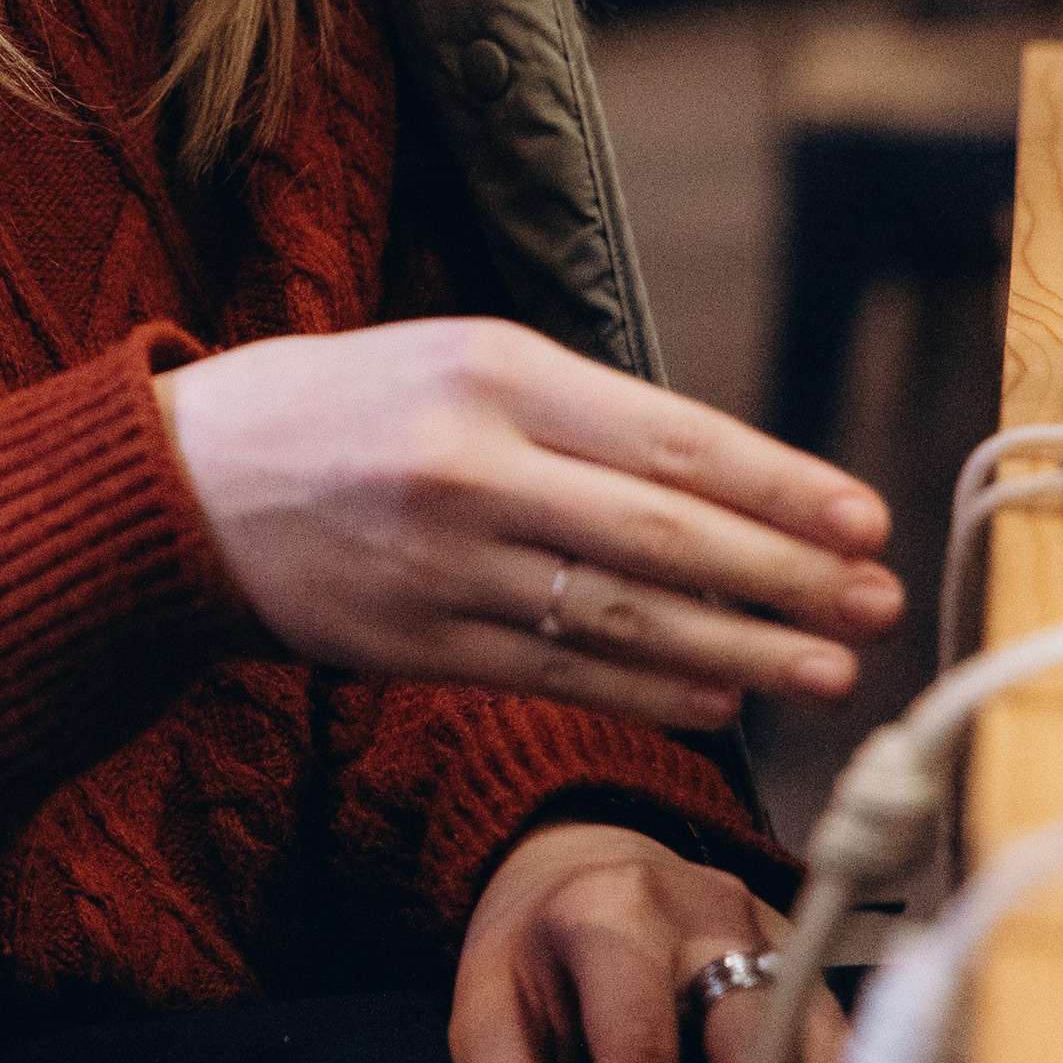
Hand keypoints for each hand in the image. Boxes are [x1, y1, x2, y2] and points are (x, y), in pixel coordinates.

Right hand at [155, 316, 899, 725]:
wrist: (187, 482)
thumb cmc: (346, 409)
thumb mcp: (457, 361)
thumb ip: (579, 416)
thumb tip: (728, 484)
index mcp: (494, 370)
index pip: (672, 437)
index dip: (781, 489)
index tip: (863, 522)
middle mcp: (473, 465)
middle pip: (664, 534)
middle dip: (786, 578)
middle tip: (875, 606)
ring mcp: (444, 563)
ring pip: (621, 618)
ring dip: (738, 651)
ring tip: (826, 670)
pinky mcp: (417, 643)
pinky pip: (557, 675)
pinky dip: (648, 693)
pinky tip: (717, 700)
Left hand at [450, 822, 844, 1062]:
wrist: (588, 861)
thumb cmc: (537, 948)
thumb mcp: (485, 1002)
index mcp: (613, 913)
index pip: (637, 1041)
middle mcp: (704, 914)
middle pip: (753, 1036)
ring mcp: (767, 930)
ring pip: (815, 1043)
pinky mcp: (803, 958)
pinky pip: (840, 1046)